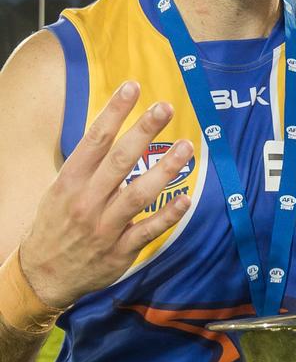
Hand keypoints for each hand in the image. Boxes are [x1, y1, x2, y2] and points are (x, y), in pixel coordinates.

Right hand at [20, 81, 192, 307]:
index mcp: (71, 181)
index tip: (132, 87)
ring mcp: (105, 226)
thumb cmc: (56, 224)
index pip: (95, 138)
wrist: (43, 275)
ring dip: (164, 170)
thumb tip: (114, 131)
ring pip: (138, 194)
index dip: (114, 111)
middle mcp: (87, 200)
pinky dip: (167, 215)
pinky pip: (148, 230)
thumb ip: (87, 165)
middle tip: (165, 108)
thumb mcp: (59, 189)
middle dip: (143, 131)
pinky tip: (186, 199)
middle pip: (119, 160)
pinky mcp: (121, 250)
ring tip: (186, 147)